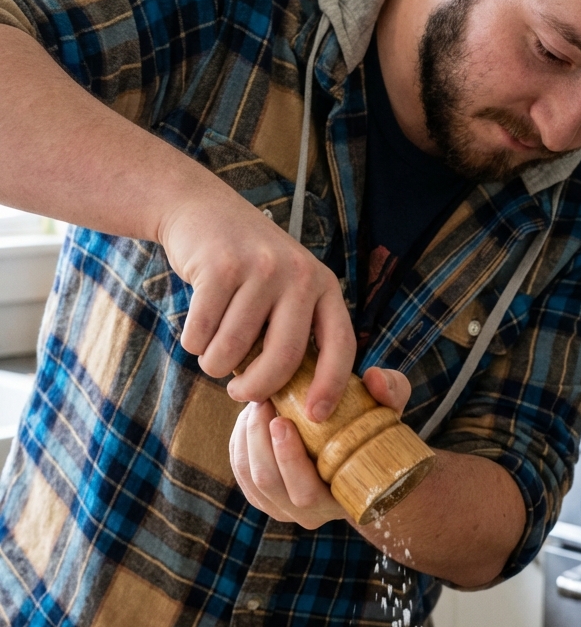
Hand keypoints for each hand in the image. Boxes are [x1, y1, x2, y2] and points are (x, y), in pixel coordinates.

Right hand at [158, 182, 354, 415]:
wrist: (201, 210)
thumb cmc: (245, 268)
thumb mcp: (285, 288)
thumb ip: (293, 331)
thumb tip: (293, 401)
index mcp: (322, 285)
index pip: (340, 345)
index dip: (331, 386)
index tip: (315, 417)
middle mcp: (298, 275)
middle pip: (284, 358)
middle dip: (256, 388)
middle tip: (239, 393)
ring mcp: (260, 268)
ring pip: (234, 349)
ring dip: (215, 364)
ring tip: (212, 354)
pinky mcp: (220, 267)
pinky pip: (202, 332)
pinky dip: (193, 344)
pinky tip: (196, 331)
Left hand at [229, 367, 411, 526]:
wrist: (359, 452)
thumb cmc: (376, 430)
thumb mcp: (391, 408)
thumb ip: (392, 390)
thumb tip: (375, 378)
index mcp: (339, 501)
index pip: (305, 493)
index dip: (288, 459)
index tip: (282, 420)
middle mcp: (308, 513)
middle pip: (269, 483)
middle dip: (259, 439)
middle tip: (263, 401)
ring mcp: (281, 508)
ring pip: (249, 475)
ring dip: (247, 435)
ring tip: (259, 402)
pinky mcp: (261, 496)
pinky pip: (240, 469)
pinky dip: (240, 439)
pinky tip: (251, 415)